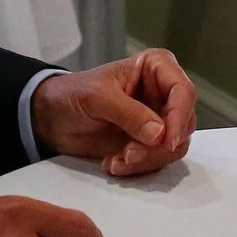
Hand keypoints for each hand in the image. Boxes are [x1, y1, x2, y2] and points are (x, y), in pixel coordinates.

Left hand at [30, 48, 196, 177]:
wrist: (52, 118)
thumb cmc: (72, 94)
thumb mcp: (98, 97)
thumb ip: (130, 113)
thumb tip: (160, 134)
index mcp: (156, 68)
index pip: (184, 92)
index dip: (180, 117)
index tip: (167, 140)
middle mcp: (163, 93)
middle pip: (184, 123)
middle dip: (159, 146)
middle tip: (129, 155)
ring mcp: (158, 120)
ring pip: (174, 146)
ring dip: (147, 160)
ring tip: (116, 161)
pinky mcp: (148, 143)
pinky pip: (157, 160)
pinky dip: (137, 168)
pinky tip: (112, 163)